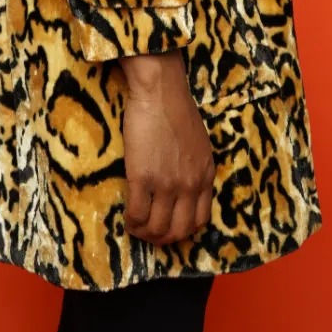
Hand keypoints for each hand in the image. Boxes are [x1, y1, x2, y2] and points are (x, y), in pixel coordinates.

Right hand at [118, 50, 214, 245]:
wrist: (160, 92)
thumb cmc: (177, 110)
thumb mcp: (199, 144)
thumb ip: (195, 168)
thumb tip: (182, 185)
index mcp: (205, 176)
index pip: (201, 220)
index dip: (183, 230)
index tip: (170, 227)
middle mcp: (190, 185)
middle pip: (179, 230)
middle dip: (163, 239)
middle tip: (149, 233)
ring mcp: (167, 184)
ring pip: (157, 228)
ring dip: (144, 234)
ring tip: (135, 226)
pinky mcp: (143, 178)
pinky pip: (137, 214)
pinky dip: (131, 222)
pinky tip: (126, 217)